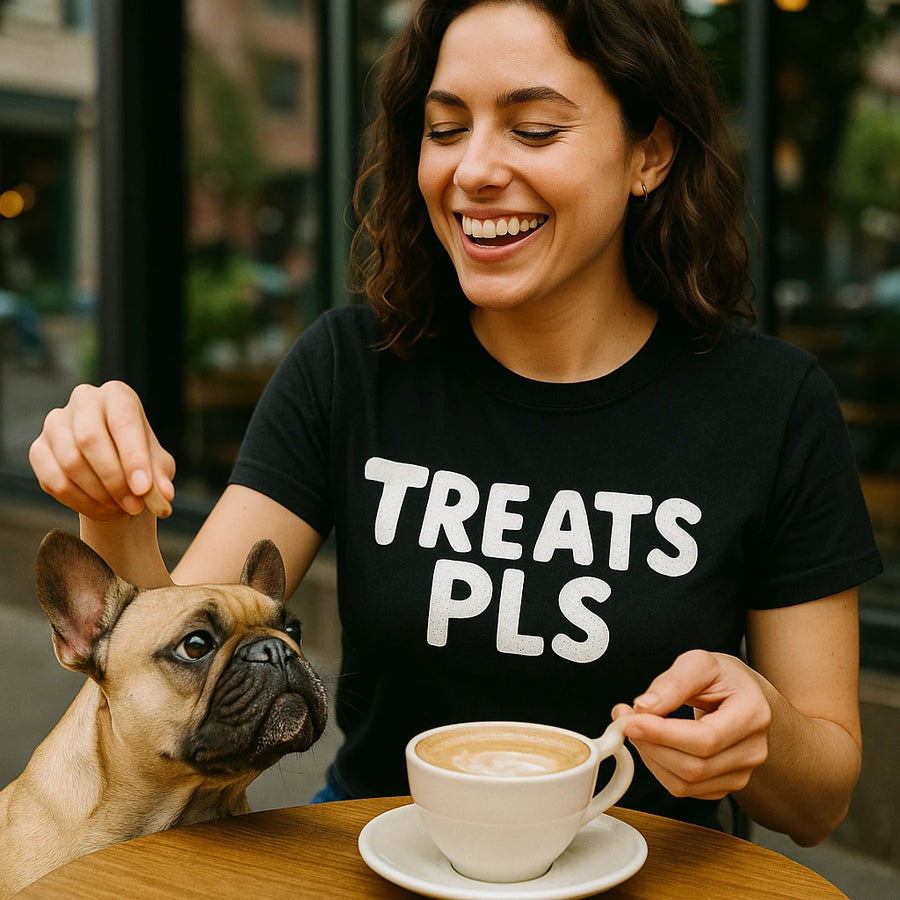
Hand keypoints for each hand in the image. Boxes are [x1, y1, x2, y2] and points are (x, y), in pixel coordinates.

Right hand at [29, 381, 174, 521]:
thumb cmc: (139, 460)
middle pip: (90, 439)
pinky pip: (53, 481)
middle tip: (134, 505)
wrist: (112, 470)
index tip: (143, 489)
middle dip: (114, 479)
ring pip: (71, 462)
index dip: (133, 457)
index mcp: (117, 395)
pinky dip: (80, 502)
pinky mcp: (38, 449)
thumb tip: (164, 495)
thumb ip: (161, 477)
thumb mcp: (158, 466)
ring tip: (121, 508)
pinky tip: (101, 509)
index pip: (123, 421)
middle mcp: (83, 400)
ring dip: (99, 494)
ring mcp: (55, 423)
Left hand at [612, 649, 771, 800]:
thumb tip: (645, 706)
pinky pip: (684, 788)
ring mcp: (741, 772)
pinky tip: (652, 744)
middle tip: (625, 720)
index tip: (631, 720)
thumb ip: (672, 682)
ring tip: (636, 728)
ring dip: (650, 757)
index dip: (663, 734)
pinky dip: (659, 768)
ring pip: (686, 783)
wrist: (742, 695)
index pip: (705, 739)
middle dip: (651, 745)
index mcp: (752, 714)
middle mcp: (753, 750)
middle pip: (694, 766)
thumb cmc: (723, 678)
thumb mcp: (699, 663)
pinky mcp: (724, 785)